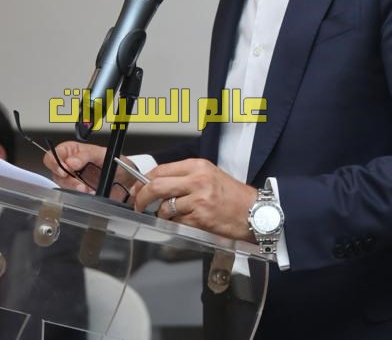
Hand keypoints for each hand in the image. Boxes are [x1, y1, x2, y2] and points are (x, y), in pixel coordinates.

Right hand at [42, 141, 141, 200]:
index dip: (55, 162)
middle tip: (79, 182)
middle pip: (55, 173)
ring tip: (87, 188)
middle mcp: (69, 165)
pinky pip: (71, 194)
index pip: (53, 155)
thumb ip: (85, 155)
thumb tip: (71, 161)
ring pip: (63, 185)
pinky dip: (80, 194)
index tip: (64, 169)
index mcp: (72, 151)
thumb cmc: (115, 162)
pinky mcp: (78, 192)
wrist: (127, 179)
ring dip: (75, 188)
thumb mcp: (102, 154)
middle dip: (68, 179)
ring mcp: (73, 179)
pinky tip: (89, 191)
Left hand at [131, 159, 257, 241]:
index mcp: (198, 166)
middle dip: (141, 197)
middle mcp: (198, 180)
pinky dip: (175, 224)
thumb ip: (184, 177)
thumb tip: (156, 183)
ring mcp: (199, 200)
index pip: (161, 170)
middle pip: (157, 186)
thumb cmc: (233, 196)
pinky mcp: (200, 218)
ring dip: (161, 215)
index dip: (144, 180)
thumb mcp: (209, 176)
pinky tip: (185, 222)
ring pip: (164, 207)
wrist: (253, 212)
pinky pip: (176, 222)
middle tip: (139, 204)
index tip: (138, 188)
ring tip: (169, 216)